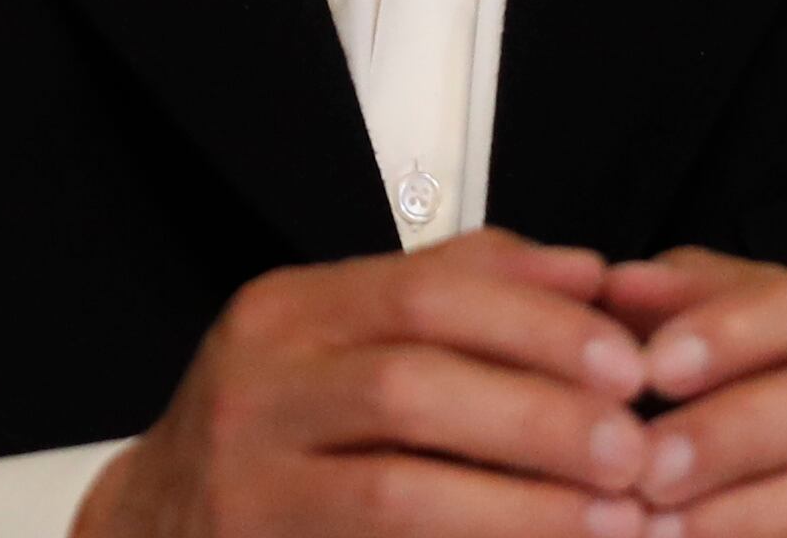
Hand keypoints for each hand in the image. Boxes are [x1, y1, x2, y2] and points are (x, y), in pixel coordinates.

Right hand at [78, 231, 659, 537]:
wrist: (152, 531)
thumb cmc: (277, 433)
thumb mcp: (344, 341)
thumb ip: (461, 294)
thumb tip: (587, 274)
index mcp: (287, 312)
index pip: (424, 291)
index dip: (537, 325)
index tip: (625, 361)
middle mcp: (255, 389)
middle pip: (413, 384)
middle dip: (540, 417)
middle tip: (634, 448)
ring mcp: (248, 484)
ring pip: (398, 488)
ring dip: (522, 504)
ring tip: (614, 517)